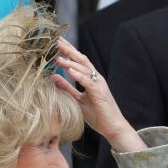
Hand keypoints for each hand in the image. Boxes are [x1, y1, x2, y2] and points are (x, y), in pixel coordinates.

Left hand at [53, 38, 145, 152]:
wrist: (112, 127)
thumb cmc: (97, 114)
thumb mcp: (77, 99)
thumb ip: (67, 88)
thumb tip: (54, 77)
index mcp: (91, 79)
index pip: (78, 61)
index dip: (68, 51)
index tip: (57, 42)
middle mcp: (96, 78)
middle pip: (81, 60)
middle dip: (69, 50)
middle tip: (56, 41)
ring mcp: (99, 85)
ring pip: (84, 69)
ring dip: (70, 62)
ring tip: (58, 57)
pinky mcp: (100, 94)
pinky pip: (88, 82)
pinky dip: (79, 75)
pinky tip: (70, 71)